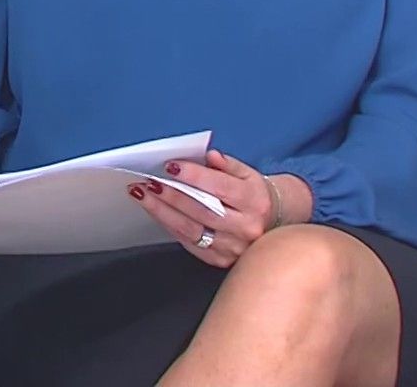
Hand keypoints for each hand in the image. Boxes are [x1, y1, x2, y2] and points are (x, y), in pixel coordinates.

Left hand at [127, 149, 309, 268]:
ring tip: (143, 195)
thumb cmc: (254, 195)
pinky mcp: (221, 260)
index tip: (170, 166)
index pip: (220, 187)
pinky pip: (189, 243)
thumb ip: (227, 164)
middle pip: (201, 210)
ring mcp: (234, 248)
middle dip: (171, 195)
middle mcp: (246, 227)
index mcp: (254, 201)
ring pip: (191, 230)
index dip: (193, 176)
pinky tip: (156, 212)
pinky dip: (169, 226)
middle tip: (148, 181)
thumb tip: (209, 156)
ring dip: (162, 211)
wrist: (273, 224)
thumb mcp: (248, 174)